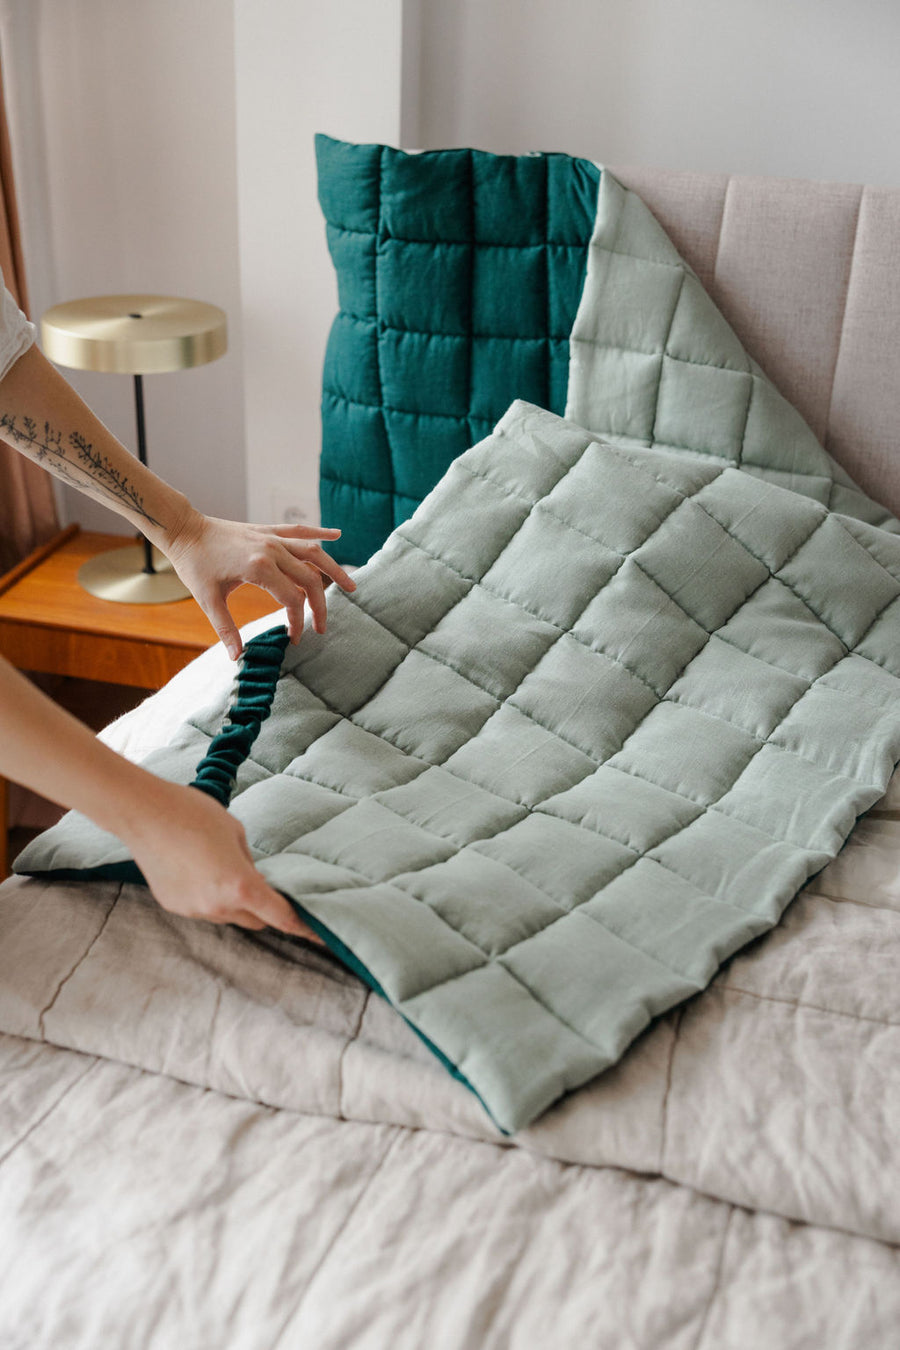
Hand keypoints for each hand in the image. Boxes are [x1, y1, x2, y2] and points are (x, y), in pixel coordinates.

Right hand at [126, 777, 323, 939]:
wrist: (145, 813)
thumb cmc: (195, 813)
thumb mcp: (236, 833)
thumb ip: (250, 864)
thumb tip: (255, 881)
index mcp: (240, 886)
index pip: (279, 916)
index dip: (301, 927)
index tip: (318, 936)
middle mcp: (217, 906)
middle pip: (254, 920)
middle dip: (263, 908)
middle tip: (261, 884)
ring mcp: (194, 910)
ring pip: (227, 915)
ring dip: (233, 901)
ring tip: (219, 866)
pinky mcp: (174, 906)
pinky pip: (203, 908)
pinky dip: (209, 896)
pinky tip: (197, 869)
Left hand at [163, 510, 355, 658]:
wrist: (184, 529)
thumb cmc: (194, 564)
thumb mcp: (208, 599)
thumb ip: (226, 628)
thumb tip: (237, 657)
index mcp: (259, 567)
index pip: (292, 600)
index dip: (297, 622)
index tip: (293, 639)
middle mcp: (272, 550)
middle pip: (309, 580)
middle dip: (319, 606)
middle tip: (322, 628)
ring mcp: (272, 537)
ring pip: (313, 553)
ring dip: (334, 569)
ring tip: (351, 586)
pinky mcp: (268, 530)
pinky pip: (299, 531)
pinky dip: (319, 533)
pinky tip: (337, 536)